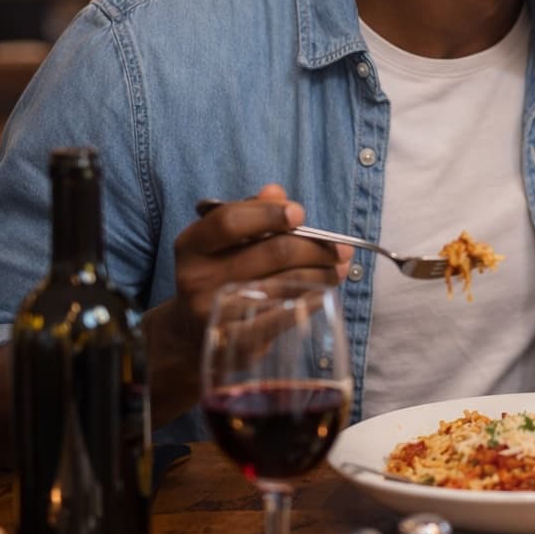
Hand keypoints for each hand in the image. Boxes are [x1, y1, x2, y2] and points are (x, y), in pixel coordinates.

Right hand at [169, 184, 351, 339]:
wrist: (192, 334)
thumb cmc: (220, 274)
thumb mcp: (225, 241)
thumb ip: (251, 213)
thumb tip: (276, 192)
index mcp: (192, 245)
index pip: (230, 221)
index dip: (268, 213)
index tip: (300, 213)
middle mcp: (197, 278)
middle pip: (270, 252)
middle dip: (315, 247)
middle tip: (342, 248)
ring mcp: (214, 312)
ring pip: (284, 284)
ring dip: (322, 274)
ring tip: (341, 268)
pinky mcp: (235, 341)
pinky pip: (284, 316)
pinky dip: (311, 301)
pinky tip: (325, 293)